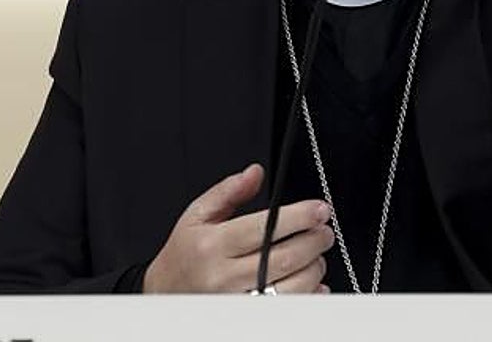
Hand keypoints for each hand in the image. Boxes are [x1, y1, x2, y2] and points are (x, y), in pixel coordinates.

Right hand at [143, 163, 333, 292]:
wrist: (166, 293)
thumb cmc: (185, 254)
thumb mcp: (197, 215)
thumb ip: (228, 191)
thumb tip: (255, 173)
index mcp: (212, 245)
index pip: (263, 228)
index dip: (298, 217)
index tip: (319, 209)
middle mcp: (224, 277)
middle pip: (283, 258)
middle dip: (314, 241)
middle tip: (325, 230)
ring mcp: (238, 302)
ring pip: (292, 287)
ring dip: (314, 267)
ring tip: (315, 253)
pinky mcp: (249, 318)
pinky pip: (291, 309)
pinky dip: (310, 294)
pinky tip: (310, 280)